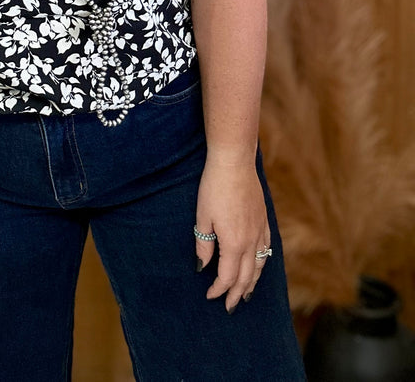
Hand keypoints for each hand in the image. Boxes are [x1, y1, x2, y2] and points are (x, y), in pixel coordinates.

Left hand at [194, 156, 269, 311]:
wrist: (234, 162)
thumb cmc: (214, 188)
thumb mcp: (202, 217)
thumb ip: (204, 245)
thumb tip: (202, 267)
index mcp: (234, 243)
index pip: (227, 277)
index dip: (218, 289)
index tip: (210, 295)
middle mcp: (251, 241)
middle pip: (246, 276)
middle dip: (237, 294)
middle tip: (230, 307)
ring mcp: (260, 230)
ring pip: (259, 265)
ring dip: (252, 282)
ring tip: (247, 294)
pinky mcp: (264, 219)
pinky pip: (266, 248)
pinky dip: (262, 263)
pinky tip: (259, 265)